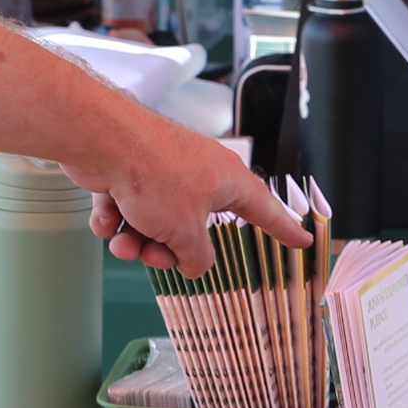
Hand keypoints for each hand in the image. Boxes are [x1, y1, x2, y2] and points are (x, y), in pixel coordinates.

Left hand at [76, 104, 300, 274]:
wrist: (104, 142)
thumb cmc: (154, 175)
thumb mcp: (185, 231)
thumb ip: (197, 256)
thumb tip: (197, 264)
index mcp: (227, 181)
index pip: (265, 210)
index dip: (284, 229)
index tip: (302, 241)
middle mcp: (200, 173)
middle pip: (195, 228)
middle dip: (170, 249)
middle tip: (156, 255)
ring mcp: (164, 172)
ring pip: (157, 223)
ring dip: (138, 240)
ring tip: (124, 242)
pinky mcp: (130, 172)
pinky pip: (128, 209)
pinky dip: (116, 219)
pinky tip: (107, 218)